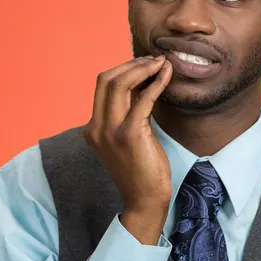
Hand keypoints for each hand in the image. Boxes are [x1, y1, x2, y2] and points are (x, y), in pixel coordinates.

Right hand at [83, 55, 172, 243]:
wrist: (144, 200)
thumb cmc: (141, 169)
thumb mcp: (127, 137)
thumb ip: (128, 112)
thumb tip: (142, 82)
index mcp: (93, 127)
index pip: (102, 85)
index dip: (124, 68)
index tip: (144, 64)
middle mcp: (96, 127)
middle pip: (107, 79)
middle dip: (132, 64)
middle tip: (154, 60)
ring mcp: (110, 131)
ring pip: (120, 83)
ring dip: (143, 68)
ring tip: (161, 63)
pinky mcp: (130, 134)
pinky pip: (144, 98)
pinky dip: (156, 82)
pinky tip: (167, 75)